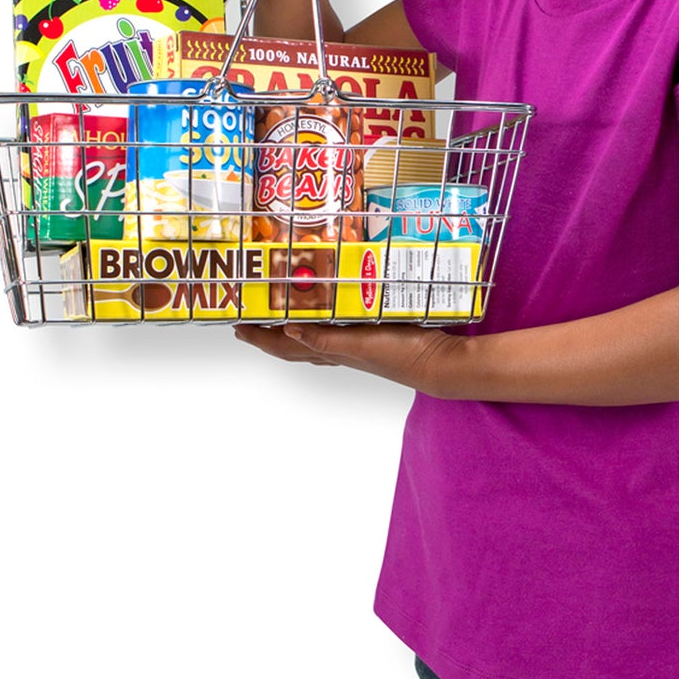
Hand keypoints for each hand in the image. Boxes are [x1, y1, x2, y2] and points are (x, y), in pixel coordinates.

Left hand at [232, 321, 460, 391]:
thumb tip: (288, 331)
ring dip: (293, 329)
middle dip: (269, 334)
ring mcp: (356, 346)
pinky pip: (337, 330)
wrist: (441, 362)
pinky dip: (323, 324)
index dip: (259, 337)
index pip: (285, 345)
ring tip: (280, 317)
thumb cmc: (403, 355)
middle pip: (293, 344)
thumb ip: (326, 339)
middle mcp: (340, 350)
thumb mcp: (361, 345)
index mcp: (332, 350)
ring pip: (313, 338)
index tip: (237, 326)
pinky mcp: (373, 337)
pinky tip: (329, 316)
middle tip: (250, 321)